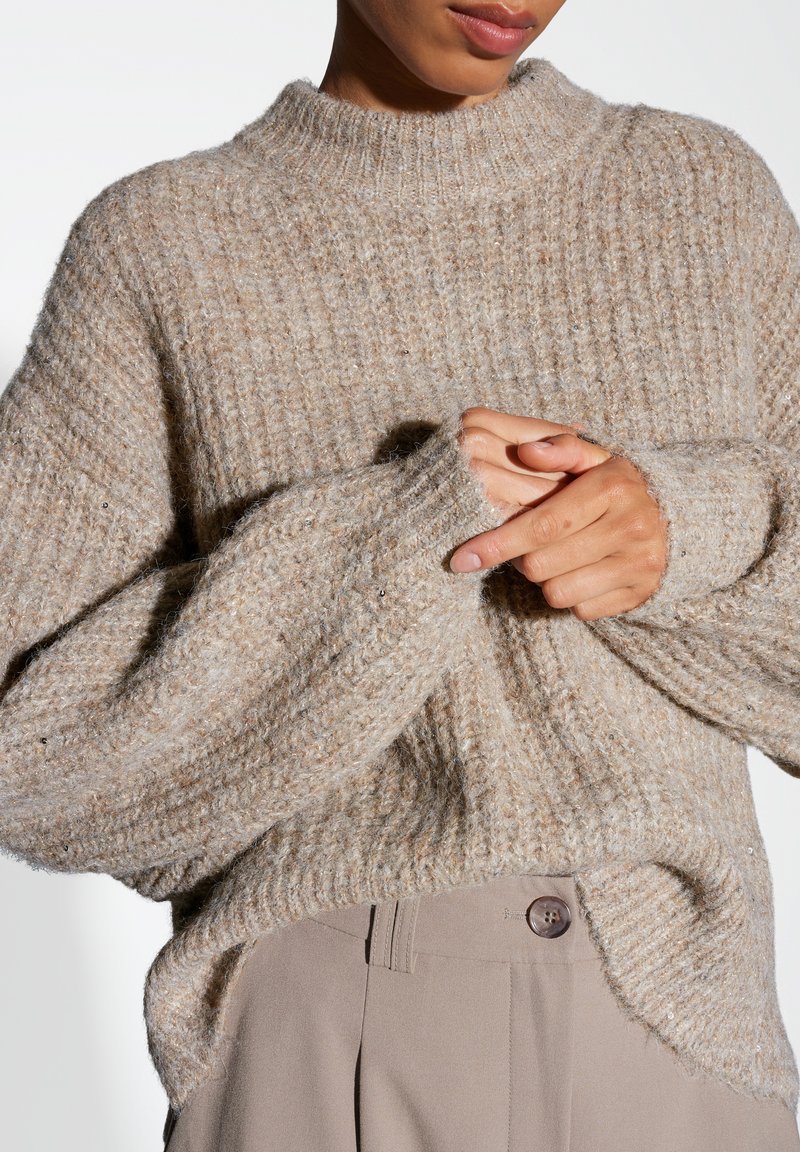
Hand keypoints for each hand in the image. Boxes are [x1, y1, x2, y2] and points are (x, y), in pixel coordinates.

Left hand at [451, 406, 667, 621]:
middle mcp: (628, 527)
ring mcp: (637, 564)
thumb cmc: (620, 488)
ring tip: (557, 558)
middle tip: (527, 547)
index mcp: (610, 488)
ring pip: (557, 592)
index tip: (462, 558)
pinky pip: (581, 610)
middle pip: (541, 564)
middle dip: (521, 559)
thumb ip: (560, 450)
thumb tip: (527, 451)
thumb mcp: (595, 460)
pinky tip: (583, 574)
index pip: (541, 524)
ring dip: (546, 580)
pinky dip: (573, 597)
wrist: (683, 521)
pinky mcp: (639, 595)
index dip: (497, 543)